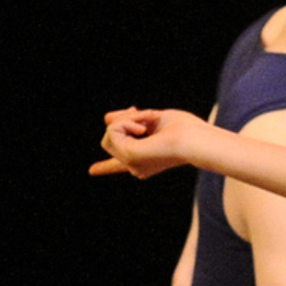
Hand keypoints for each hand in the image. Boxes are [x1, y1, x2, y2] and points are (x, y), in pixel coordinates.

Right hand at [92, 108, 213, 179]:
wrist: (194, 140)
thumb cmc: (185, 130)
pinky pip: (112, 130)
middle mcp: (136, 165)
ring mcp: (130, 163)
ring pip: (109, 131)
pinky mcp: (127, 156)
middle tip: (149, 114)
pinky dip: (127, 121)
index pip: (120, 164)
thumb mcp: (151, 119)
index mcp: (144, 159)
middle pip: (112, 134)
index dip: (105, 167)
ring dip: (127, 119)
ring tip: (147, 122)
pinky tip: (143, 129)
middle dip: (126, 118)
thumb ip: (127, 120)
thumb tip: (106, 119)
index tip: (91, 171)